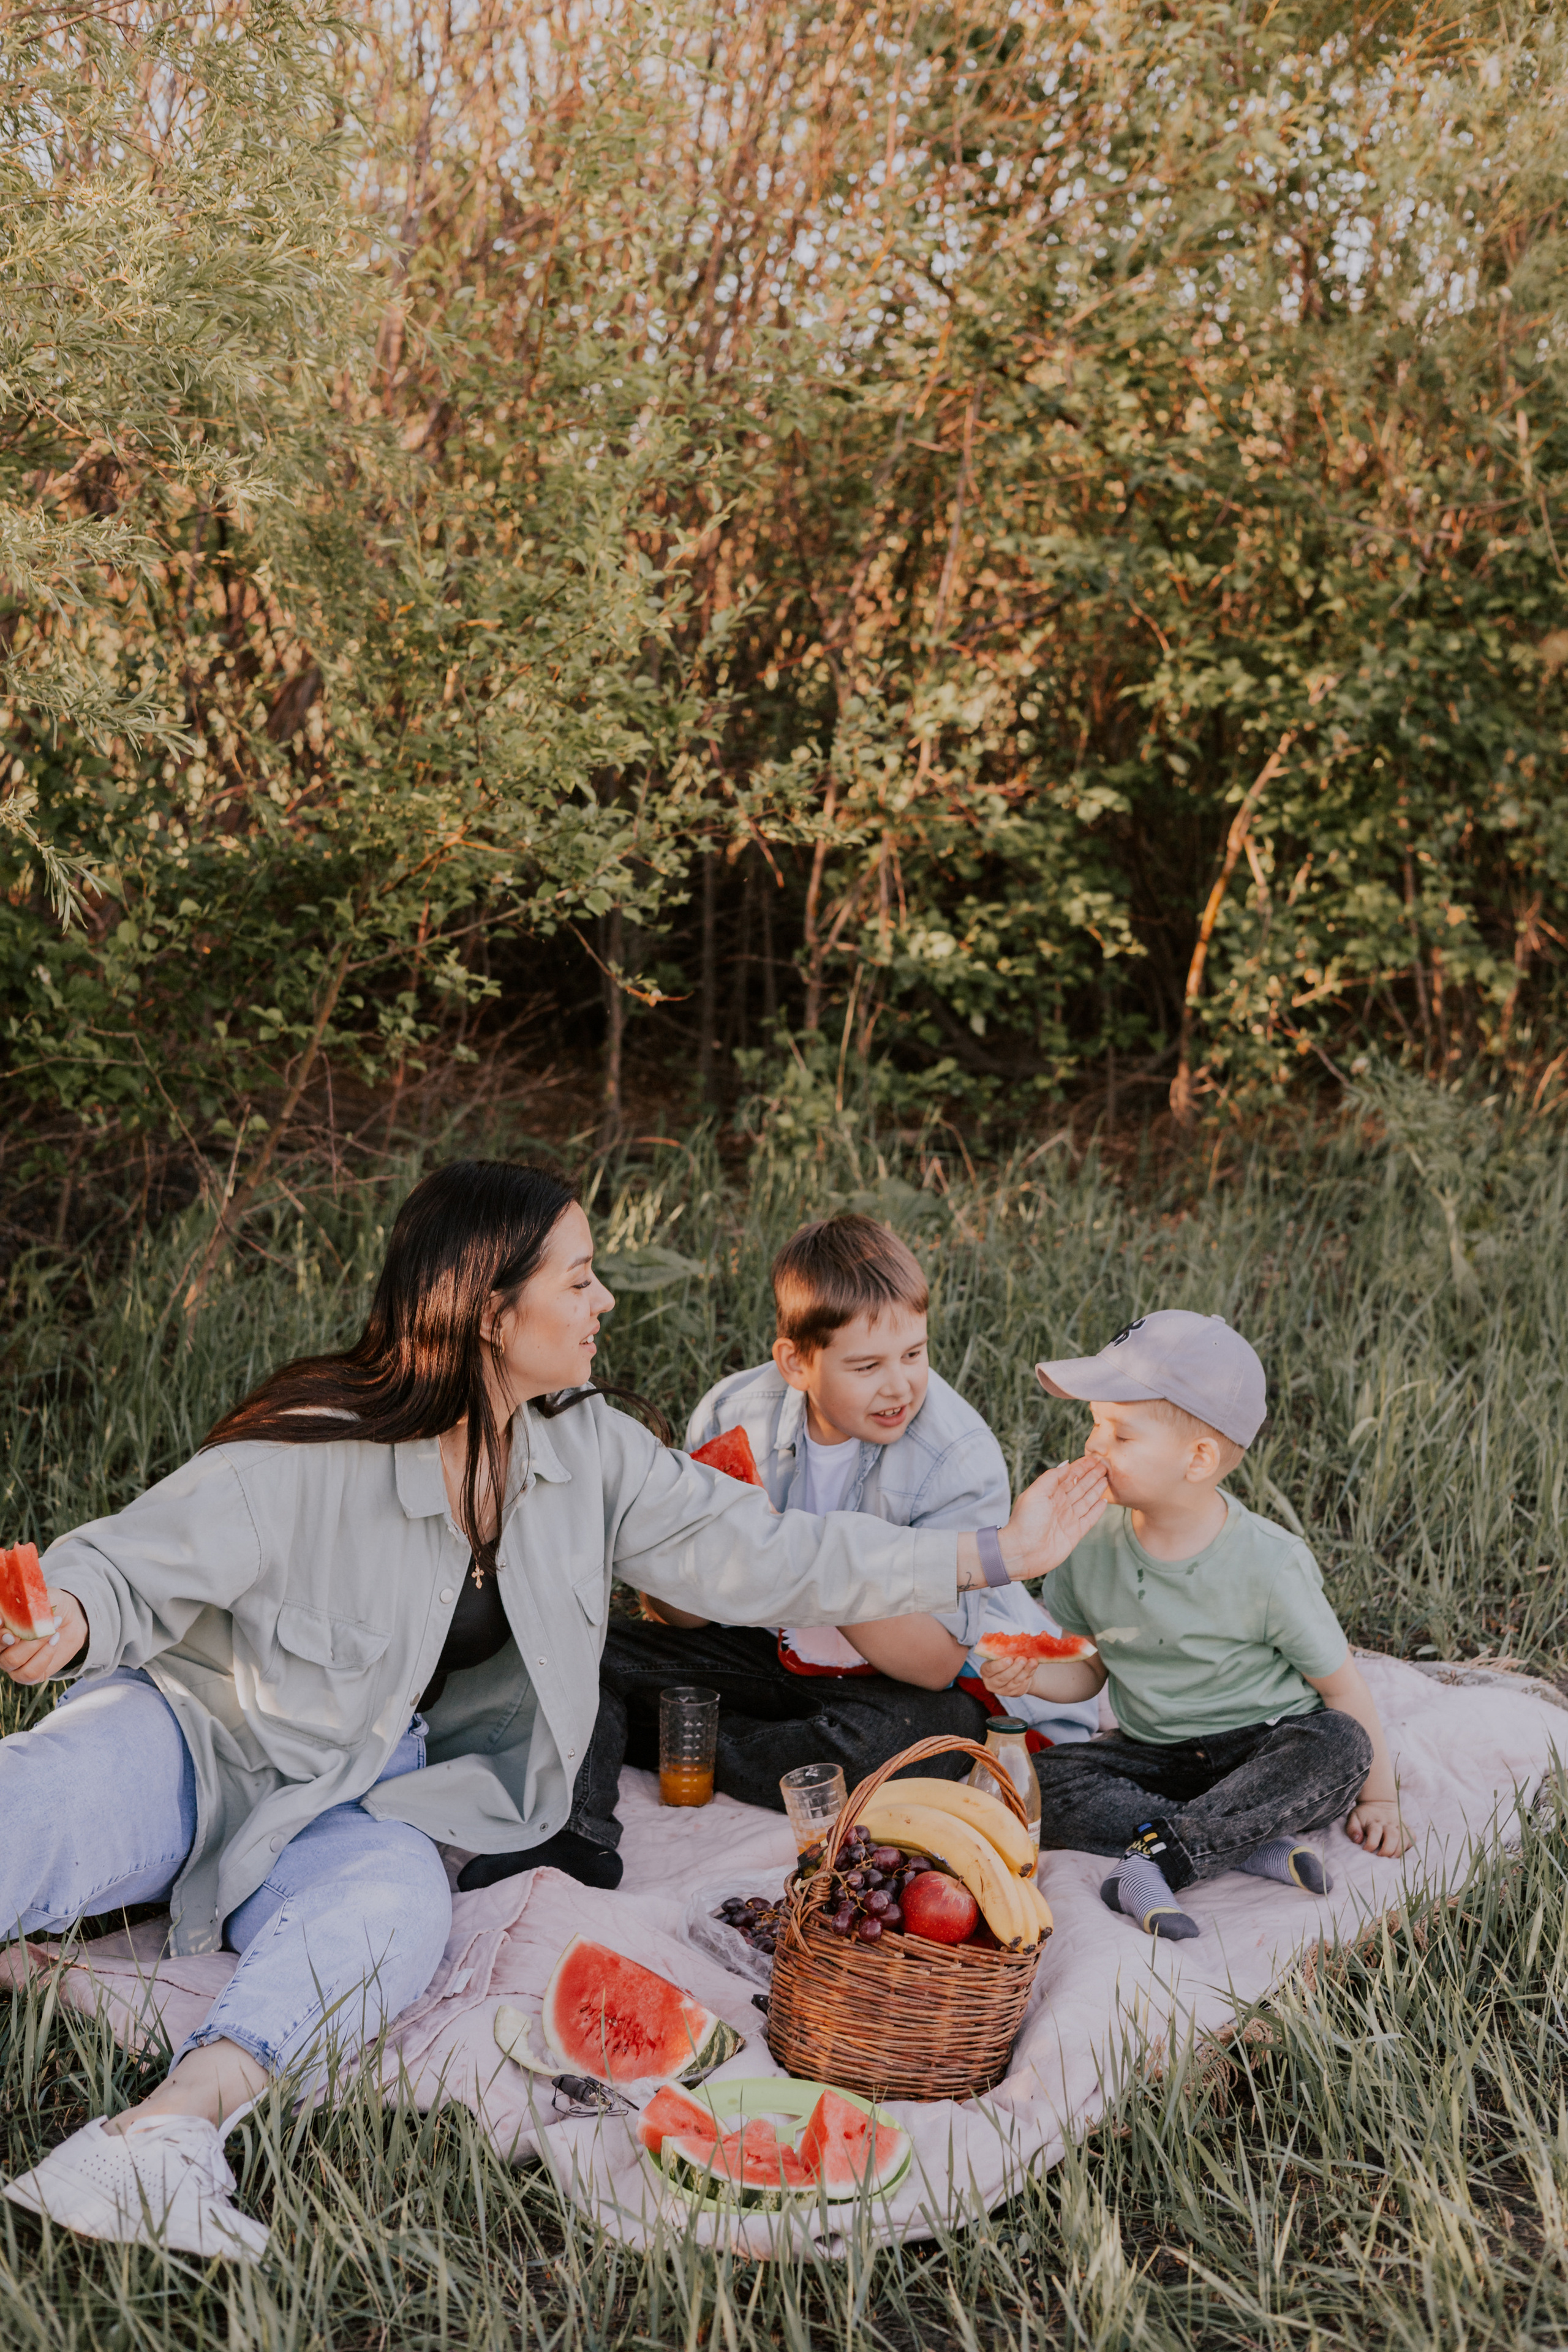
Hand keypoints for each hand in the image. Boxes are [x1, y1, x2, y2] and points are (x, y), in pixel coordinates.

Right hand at [0, 1589, 86, 1684]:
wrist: (69, 1618)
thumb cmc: (48, 1606)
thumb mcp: (38, 1599)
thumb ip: (25, 1604)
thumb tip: (15, 1608)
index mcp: (0, 1628)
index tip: (1, 1620)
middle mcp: (1, 1648)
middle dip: (12, 1638)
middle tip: (32, 1627)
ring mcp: (12, 1664)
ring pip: (14, 1661)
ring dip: (35, 1645)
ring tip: (52, 1630)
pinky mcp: (28, 1675)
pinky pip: (29, 1673)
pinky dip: (44, 1656)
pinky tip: (54, 1641)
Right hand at [978, 1654, 1038, 1699]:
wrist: (1014, 1670)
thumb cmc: (1005, 1658)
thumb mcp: (1000, 1655)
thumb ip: (1004, 1652)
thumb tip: (1015, 1644)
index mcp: (986, 1671)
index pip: (990, 1669)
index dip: (999, 1665)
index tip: (1009, 1659)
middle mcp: (992, 1683)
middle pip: (1003, 1677)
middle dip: (1014, 1668)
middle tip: (1022, 1659)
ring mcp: (1004, 1690)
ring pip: (1015, 1681)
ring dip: (1025, 1671)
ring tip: (1032, 1661)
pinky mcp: (1015, 1693)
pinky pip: (1023, 1683)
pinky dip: (1029, 1673)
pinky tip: (1034, 1665)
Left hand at [999, 1455, 1110, 1581]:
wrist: (1023, 1552)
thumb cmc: (1025, 1521)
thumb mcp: (1036, 1492)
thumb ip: (1052, 1477)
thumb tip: (1066, 1463)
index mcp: (1049, 1493)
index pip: (1069, 1476)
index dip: (1081, 1467)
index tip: (1093, 1458)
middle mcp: (1060, 1504)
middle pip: (1080, 1487)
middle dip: (1092, 1476)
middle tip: (1105, 1466)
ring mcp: (1068, 1519)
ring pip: (1087, 1500)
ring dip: (1096, 1489)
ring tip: (1107, 1479)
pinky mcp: (1075, 1533)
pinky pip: (1090, 1518)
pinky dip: (1097, 1510)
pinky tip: (1104, 1501)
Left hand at [1346, 1794, 1410, 1856]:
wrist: (1379, 1801)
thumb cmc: (1364, 1814)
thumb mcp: (1353, 1818)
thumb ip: (1353, 1829)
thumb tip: (1357, 1840)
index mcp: (1374, 1821)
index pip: (1375, 1832)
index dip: (1371, 1844)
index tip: (1366, 1850)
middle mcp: (1388, 1822)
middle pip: (1393, 1836)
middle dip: (1387, 1850)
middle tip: (1380, 1856)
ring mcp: (1399, 1824)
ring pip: (1404, 1838)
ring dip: (1399, 1851)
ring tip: (1391, 1857)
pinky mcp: (1406, 1826)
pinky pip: (1412, 1836)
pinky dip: (1409, 1845)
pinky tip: (1401, 1850)